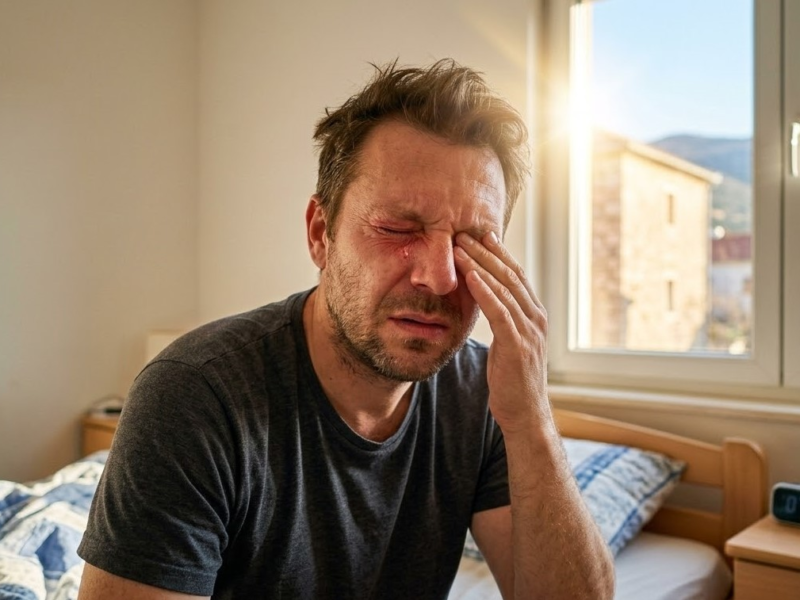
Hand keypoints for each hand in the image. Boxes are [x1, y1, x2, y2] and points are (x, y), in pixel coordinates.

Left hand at [453, 232, 548, 434]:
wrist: (525, 414)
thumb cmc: (512, 380)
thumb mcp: (508, 343)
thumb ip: (502, 320)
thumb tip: (485, 301)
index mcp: (534, 315)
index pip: (516, 275)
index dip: (498, 253)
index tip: (480, 234)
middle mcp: (536, 317)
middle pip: (511, 275)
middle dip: (487, 251)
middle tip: (464, 231)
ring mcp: (530, 330)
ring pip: (504, 288)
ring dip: (480, 265)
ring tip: (459, 246)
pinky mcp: (518, 345)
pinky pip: (500, 311)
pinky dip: (485, 291)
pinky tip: (470, 275)